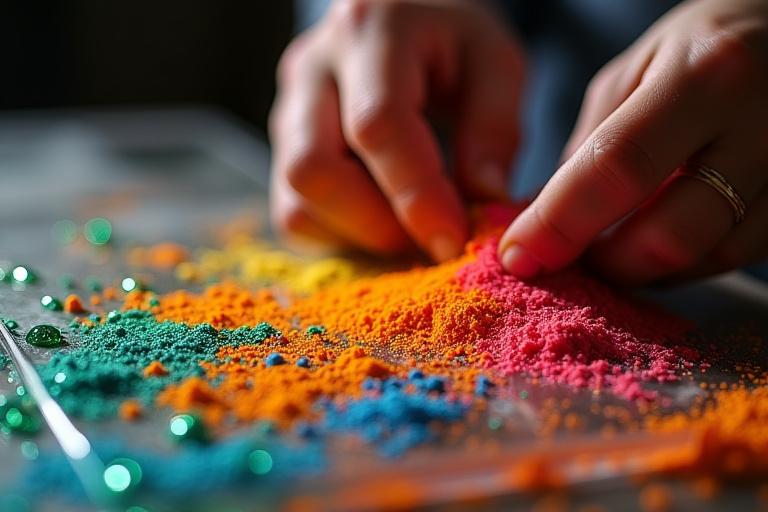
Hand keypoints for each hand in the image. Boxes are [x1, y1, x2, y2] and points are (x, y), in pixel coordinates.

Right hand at [270, 0, 524, 260]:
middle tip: (431, 237)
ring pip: (295, 201)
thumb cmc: (453, 45)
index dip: (415, 193)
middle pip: (313, 169)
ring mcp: (286, 111)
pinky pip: (293, 216)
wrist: (403, 22)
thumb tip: (484, 200)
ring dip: (359, 235)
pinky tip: (382, 218)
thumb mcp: (497, 64)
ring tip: (410, 225)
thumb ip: (495, 129)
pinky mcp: (282, 150)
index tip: (452, 240)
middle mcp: (311, 68)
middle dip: (377, 225)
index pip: (377, 125)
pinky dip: (342, 236)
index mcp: (370, 31)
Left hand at [499, 0, 767, 284]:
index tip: (520, 255)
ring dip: (645, 270)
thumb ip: (591, 143)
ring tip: (614, 249)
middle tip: (574, 257)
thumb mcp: (634, 71)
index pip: (617, 167)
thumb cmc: (702, 47)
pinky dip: (685, 264)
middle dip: (607, 263)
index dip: (560, 223)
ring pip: (708, 257)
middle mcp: (760, 124)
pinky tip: (660, 242)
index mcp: (704, 76)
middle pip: (669, 235)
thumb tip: (546, 216)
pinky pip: (738, 255)